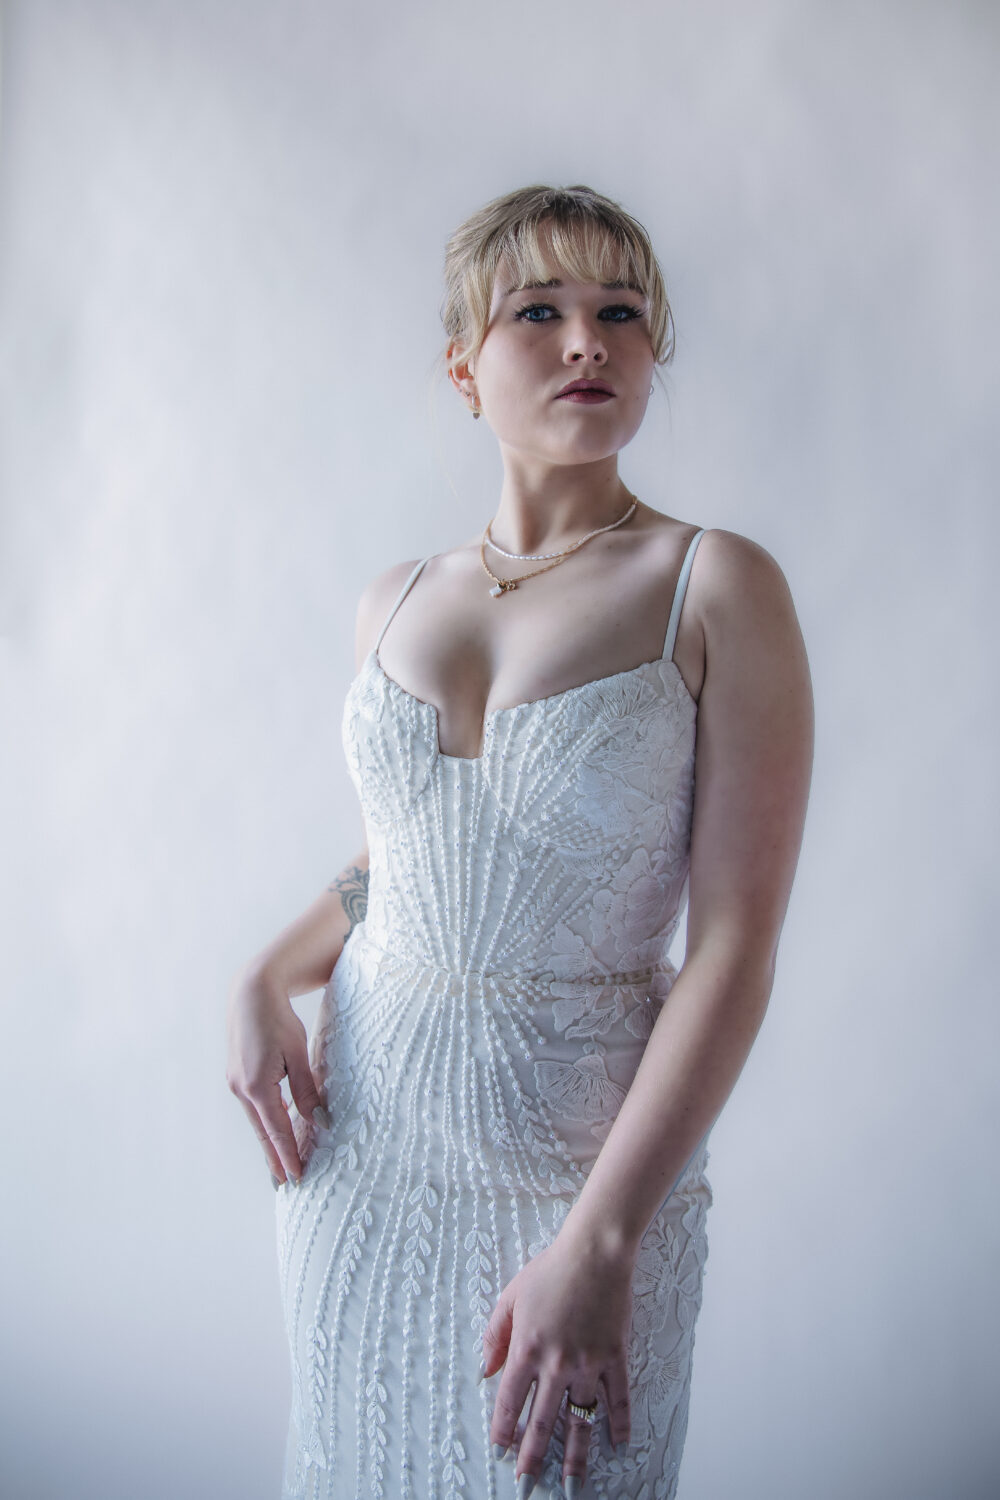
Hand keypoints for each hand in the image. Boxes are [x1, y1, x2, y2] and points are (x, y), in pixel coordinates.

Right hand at [226, 966, 326, 1184]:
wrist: (251, 993)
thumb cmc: (278, 1019)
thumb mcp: (297, 1053)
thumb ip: (306, 1090)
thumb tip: (319, 1120)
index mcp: (257, 1086)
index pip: (276, 1130)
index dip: (288, 1155)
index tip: (297, 1177)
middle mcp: (241, 1089)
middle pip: (262, 1132)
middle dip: (275, 1158)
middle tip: (286, 1185)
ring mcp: (235, 1083)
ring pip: (256, 1121)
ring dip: (268, 1143)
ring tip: (280, 1165)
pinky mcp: (236, 1076)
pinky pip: (254, 1107)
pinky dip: (264, 1123)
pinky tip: (274, 1130)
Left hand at [482, 1228, 633, 1495]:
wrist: (594, 1252)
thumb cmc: (550, 1269)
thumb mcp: (511, 1296)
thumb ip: (495, 1335)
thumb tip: (485, 1369)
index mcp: (527, 1349)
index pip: (510, 1401)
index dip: (503, 1430)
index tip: (500, 1451)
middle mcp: (557, 1363)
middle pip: (542, 1421)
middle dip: (533, 1458)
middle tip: (527, 1485)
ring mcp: (588, 1363)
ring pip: (580, 1419)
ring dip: (576, 1456)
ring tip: (572, 1485)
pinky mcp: (615, 1357)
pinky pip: (618, 1397)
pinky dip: (618, 1423)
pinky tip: (617, 1444)